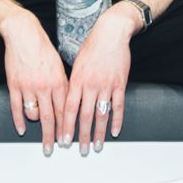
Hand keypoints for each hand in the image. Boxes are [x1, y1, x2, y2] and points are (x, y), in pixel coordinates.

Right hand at [3, 10, 68, 156]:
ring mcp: (29, 87)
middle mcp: (45, 86)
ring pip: (34, 115)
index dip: (66, 128)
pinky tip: (22, 129)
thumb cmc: (43, 48)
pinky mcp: (14, 85)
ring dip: (38, 126)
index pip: (65, 111)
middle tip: (53, 149)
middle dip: (53, 137)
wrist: (24, 34)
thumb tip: (67, 103)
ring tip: (41, 134)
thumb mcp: (59, 66)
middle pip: (51, 118)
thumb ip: (63, 85)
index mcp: (59, 82)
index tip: (68, 140)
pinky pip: (17, 108)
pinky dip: (19, 121)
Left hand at [62, 6, 134, 155]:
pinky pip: (118, 106)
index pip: (69, 109)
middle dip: (81, 135)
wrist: (111, 32)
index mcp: (77, 80)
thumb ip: (72, 83)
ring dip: (98, 133)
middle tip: (79, 150)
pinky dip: (117, 120)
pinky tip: (115, 132)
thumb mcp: (76, 64)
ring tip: (96, 146)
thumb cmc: (92, 46)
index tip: (63, 140)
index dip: (66, 126)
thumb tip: (66, 100)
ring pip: (101, 114)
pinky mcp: (120, 84)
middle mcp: (90, 85)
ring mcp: (106, 85)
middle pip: (84, 116)